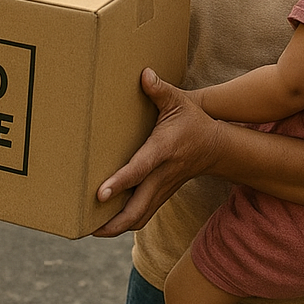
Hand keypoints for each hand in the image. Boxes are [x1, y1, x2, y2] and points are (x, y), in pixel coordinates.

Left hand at [92, 70, 222, 236]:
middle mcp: (163, 175)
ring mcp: (163, 188)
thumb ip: (159, 90)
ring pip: (140, 217)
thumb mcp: (179, 101)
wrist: (216, 147)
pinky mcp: (162, 194)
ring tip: (91, 229)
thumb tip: (144, 74)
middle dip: (113, 221)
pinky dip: (126, 221)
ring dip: (117, 226)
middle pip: (138, 208)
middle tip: (86, 226)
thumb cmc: (193, 121)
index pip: (139, 170)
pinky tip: (107, 222)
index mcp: (163, 150)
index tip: (99, 194)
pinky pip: (143, 214)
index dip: (120, 182)